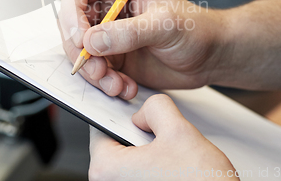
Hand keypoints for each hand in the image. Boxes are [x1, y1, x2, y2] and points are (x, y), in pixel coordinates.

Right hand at [59, 0, 226, 98]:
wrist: (209, 56)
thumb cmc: (196, 29)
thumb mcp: (165, 26)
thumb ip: (128, 33)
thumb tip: (92, 41)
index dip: (71, 14)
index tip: (82, 40)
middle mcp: (106, 3)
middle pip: (70, 23)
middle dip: (80, 51)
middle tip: (98, 70)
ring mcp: (107, 30)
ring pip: (78, 50)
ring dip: (92, 72)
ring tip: (116, 84)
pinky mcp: (110, 53)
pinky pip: (92, 69)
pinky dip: (104, 82)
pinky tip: (125, 86)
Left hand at [89, 94, 238, 180]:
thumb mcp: (179, 130)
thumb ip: (155, 107)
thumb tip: (145, 110)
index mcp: (106, 168)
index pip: (100, 126)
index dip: (121, 114)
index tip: (134, 113)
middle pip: (116, 143)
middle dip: (139, 135)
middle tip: (162, 139)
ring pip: (131, 159)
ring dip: (150, 152)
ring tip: (172, 158)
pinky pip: (140, 174)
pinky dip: (154, 167)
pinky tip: (174, 170)